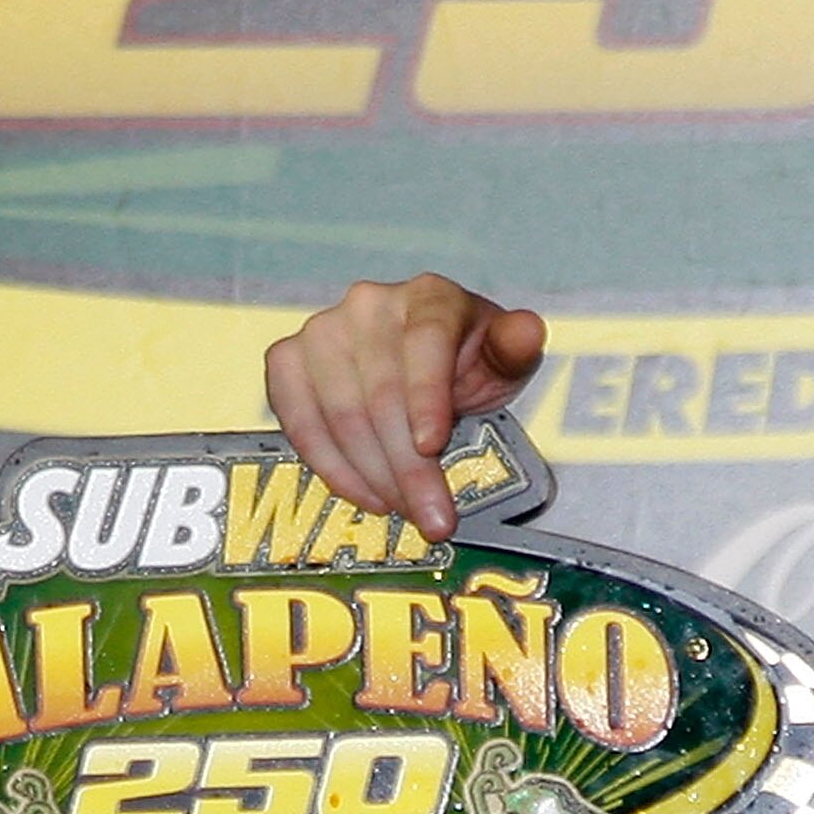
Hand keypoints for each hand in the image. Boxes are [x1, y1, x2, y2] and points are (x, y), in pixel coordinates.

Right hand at [262, 274, 546, 541]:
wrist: (421, 363)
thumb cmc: (466, 362)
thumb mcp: (503, 359)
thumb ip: (515, 348)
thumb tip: (525, 331)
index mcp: (429, 296)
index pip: (424, 344)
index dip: (426, 398)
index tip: (432, 448)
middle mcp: (369, 304)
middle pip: (381, 393)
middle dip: (407, 466)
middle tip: (433, 517)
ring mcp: (322, 330)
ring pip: (340, 414)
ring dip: (372, 475)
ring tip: (404, 510)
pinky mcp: (287, 360)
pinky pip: (298, 420)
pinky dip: (330, 466)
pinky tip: (364, 494)